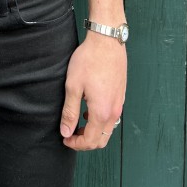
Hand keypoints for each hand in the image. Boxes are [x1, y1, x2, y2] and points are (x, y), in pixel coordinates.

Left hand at [59, 34, 125, 150]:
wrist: (107, 41)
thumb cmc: (89, 61)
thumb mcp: (73, 86)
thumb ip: (70, 112)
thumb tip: (66, 132)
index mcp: (102, 112)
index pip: (90, 141)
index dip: (76, 144)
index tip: (65, 139)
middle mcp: (114, 112)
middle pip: (102, 140)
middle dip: (86, 142)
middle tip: (71, 134)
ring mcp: (120, 103)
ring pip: (108, 129)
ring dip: (94, 132)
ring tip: (79, 122)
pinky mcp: (121, 95)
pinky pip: (113, 117)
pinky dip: (101, 121)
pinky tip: (90, 109)